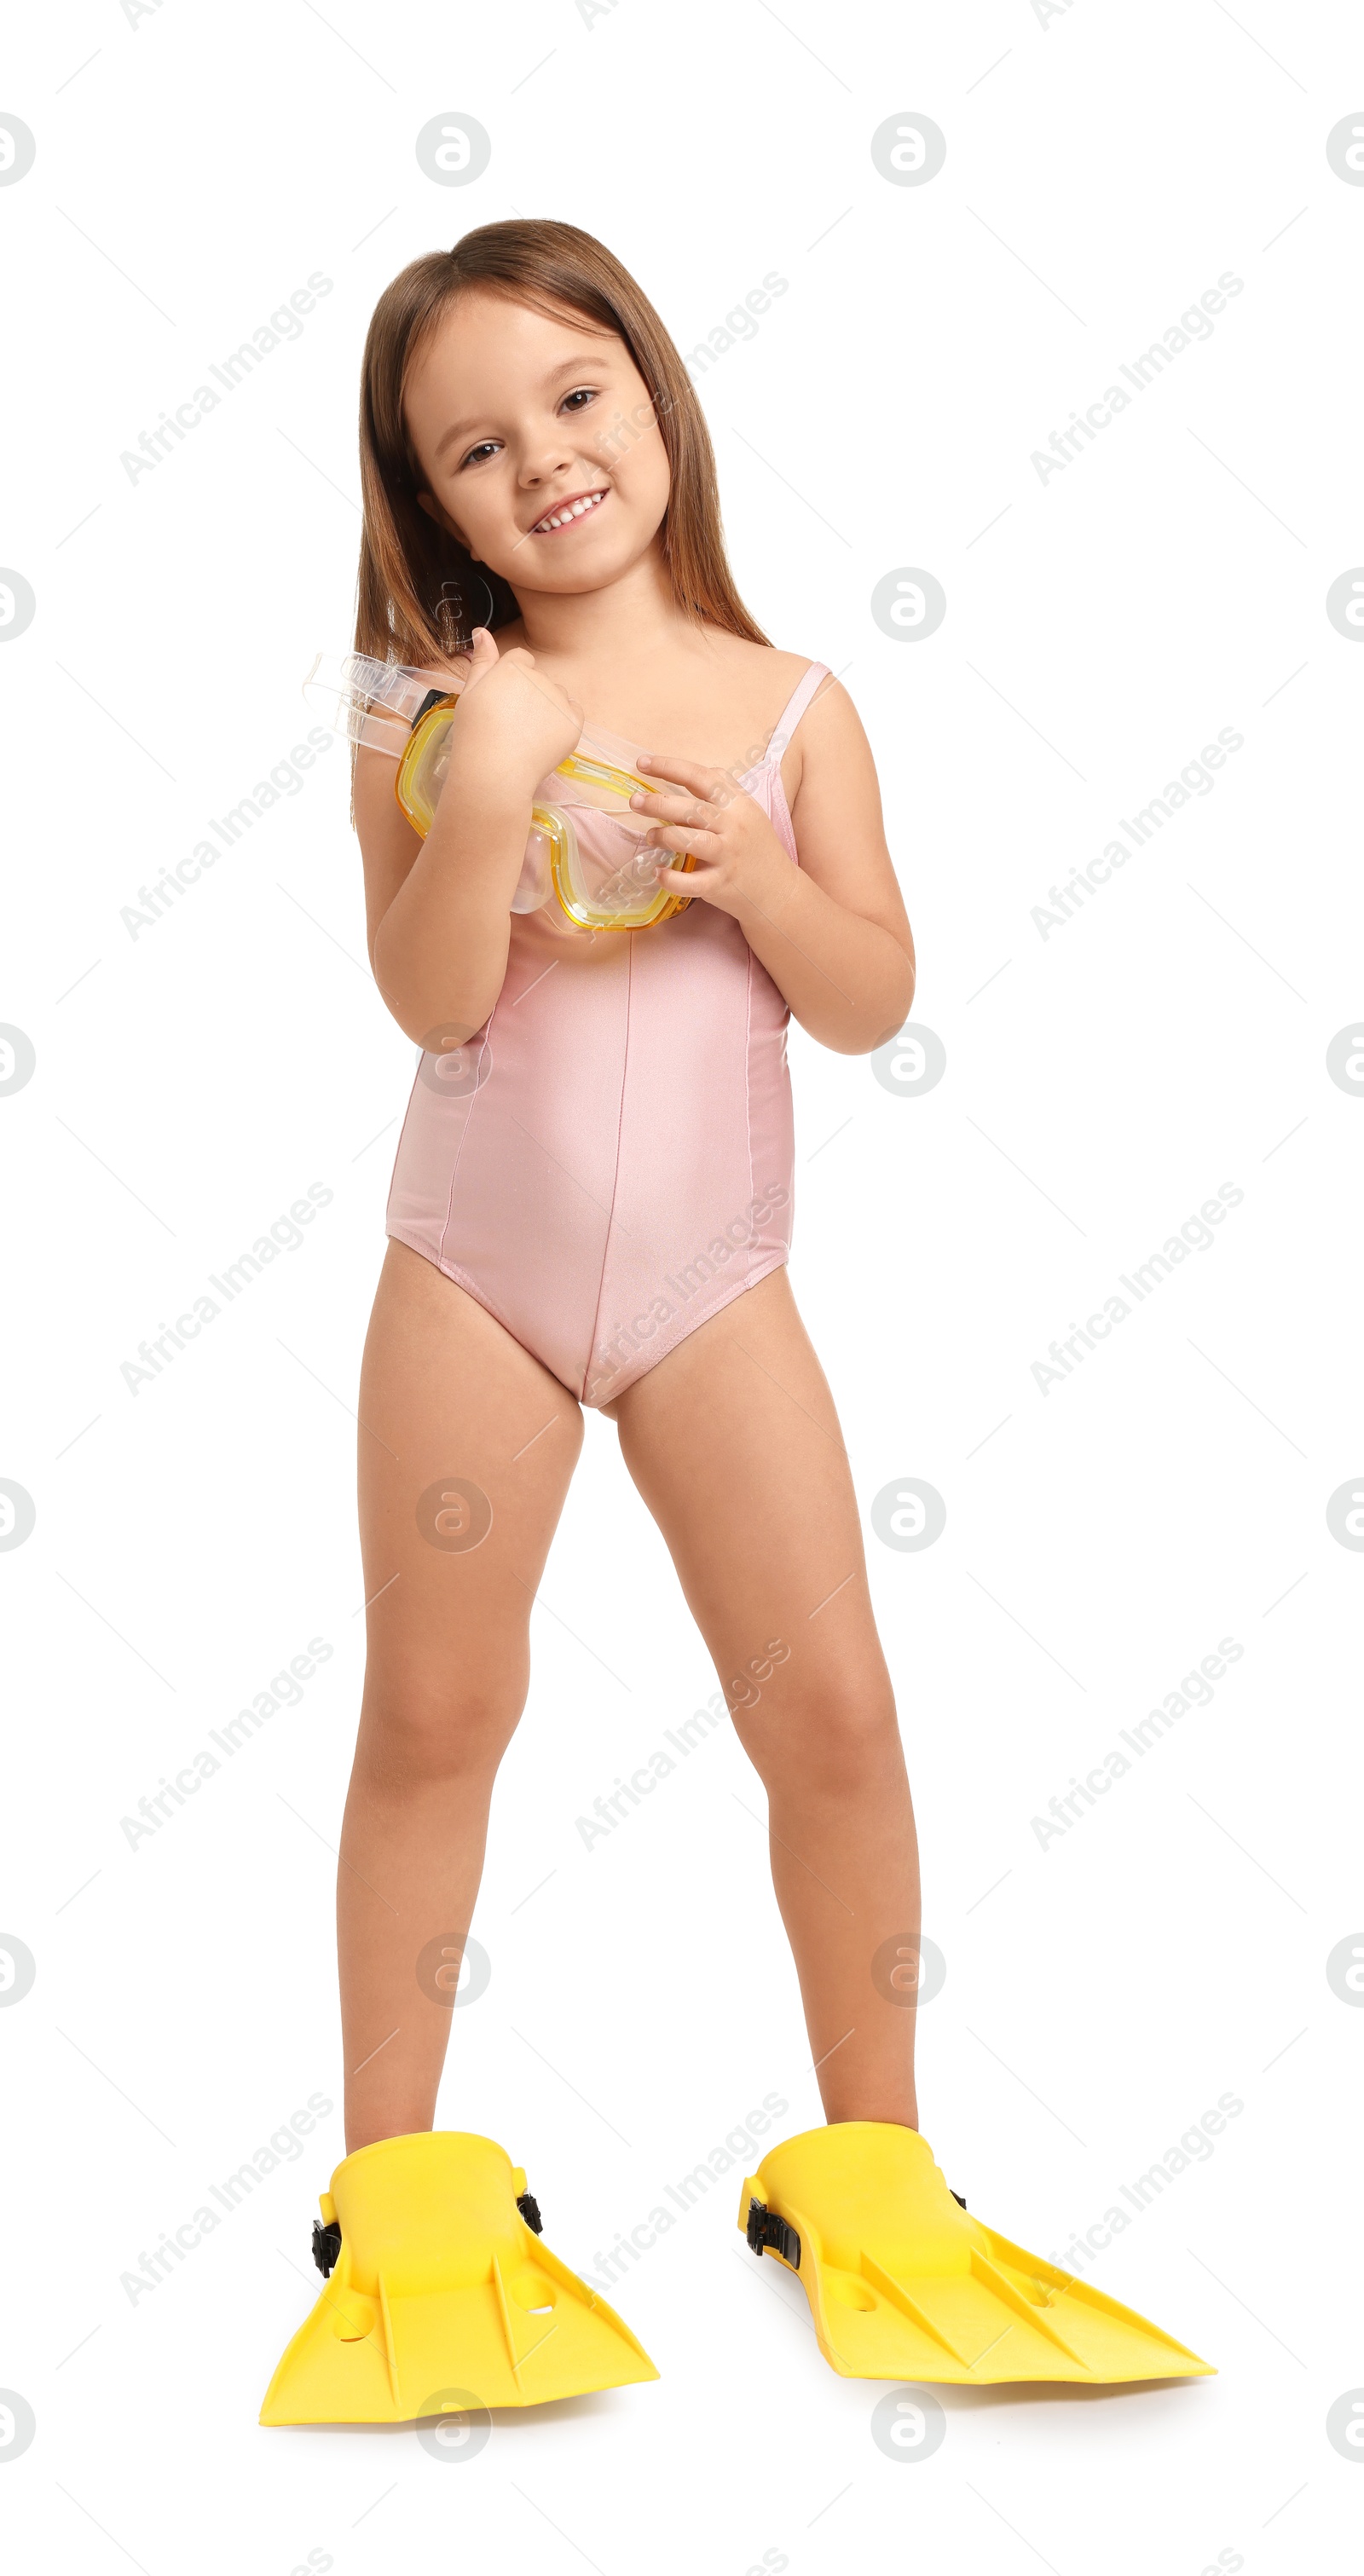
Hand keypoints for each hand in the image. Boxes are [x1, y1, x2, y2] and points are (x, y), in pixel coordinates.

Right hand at [446, 629, 583, 802]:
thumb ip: (481, 661)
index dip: (511, 681)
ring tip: (526, 735)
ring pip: (557, 695)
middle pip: (539, 679)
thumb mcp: (470, 693)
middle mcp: (539, 678)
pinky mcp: (574, 723)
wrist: (494, 773)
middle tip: (511, 724)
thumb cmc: (476, 734)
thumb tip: (481, 631)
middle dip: (529, 695)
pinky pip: (574, 713)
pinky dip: (563, 723)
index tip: (503, 702)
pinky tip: (544, 739)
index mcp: (513, 667)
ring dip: (547, 708)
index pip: (521, 660)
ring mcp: (559, 701)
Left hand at [629, 755, 791, 922]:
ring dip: (664, 836)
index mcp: (737, 804)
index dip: (670, 767)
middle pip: (693, 809)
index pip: (702, 777)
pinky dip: (671, 879)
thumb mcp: (746, 811)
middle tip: (636, 801)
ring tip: (650, 836)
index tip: (643, 763)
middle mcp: (734, 827)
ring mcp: (727, 856)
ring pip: (691, 841)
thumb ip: (719, 792)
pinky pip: (691, 883)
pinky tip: (659, 873)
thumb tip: (685, 772)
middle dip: (658, 802)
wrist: (778, 889)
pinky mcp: (721, 884)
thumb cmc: (755, 846)